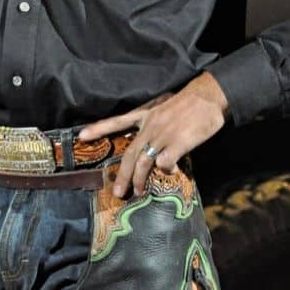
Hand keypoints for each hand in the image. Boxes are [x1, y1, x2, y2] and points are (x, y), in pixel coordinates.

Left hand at [78, 72, 229, 198]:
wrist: (207, 97)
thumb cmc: (188, 103)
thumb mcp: (164, 108)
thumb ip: (154, 125)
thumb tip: (150, 146)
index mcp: (146, 115)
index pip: (117, 122)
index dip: (99, 129)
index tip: (81, 136)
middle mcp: (150, 126)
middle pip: (130, 154)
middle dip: (122, 176)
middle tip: (118, 192)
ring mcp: (162, 136)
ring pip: (143, 163)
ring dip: (139, 180)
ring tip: (138, 192)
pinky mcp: (177, 143)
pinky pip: (164, 164)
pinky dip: (165, 171)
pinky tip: (170, 173)